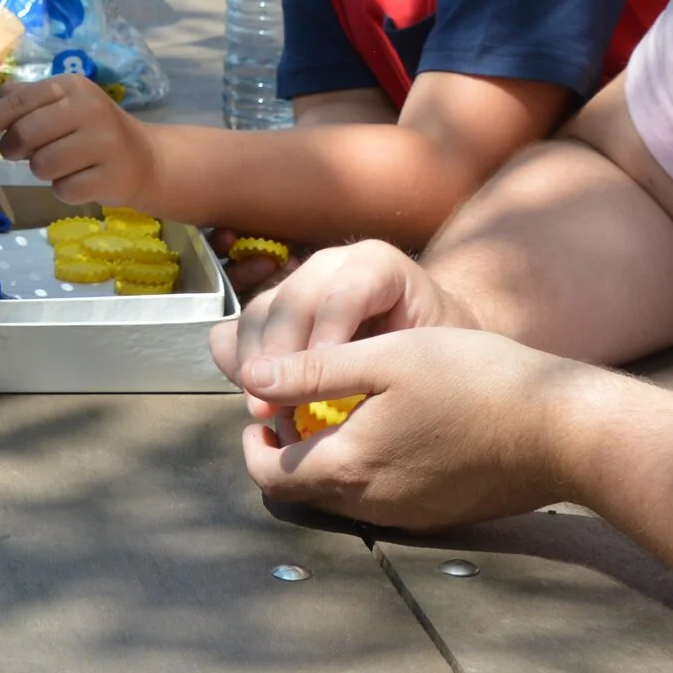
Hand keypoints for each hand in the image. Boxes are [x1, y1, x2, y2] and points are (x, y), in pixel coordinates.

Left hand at [0, 74, 159, 208]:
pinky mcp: (110, 176)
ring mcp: (104, 143)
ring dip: (44, 171)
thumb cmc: (92, 131)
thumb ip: (27, 100)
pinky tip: (83, 179)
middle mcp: (89, 109)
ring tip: (64, 164)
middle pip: (26, 135)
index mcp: (72, 86)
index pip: (20, 102)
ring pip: (42, 166)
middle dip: (17, 150)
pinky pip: (64, 190)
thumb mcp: (63, 105)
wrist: (144, 159)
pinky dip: (66, 190)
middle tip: (25, 154)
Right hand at [209, 240, 471, 419]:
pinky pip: (235, 327)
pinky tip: (249, 392)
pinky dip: (234, 360)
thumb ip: (394, 364)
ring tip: (262, 407)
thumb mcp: (428, 358)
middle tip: (278, 404)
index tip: (323, 383)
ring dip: (252, 362)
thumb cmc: (438, 358)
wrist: (430, 348)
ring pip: (257, 312)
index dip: (329, 334)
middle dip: (280, 354)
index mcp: (377, 265)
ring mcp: (296, 285)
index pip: (345, 292)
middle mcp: (330, 265)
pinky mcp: (272, 312)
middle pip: (291, 299)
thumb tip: (346, 396)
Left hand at [235, 327, 587, 529]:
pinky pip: (382, 500)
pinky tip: (391, 431)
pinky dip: (367, 472)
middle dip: (288, 452)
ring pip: (343, 497)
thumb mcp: (387, 358)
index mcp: (350, 466)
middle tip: (297, 409)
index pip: (271, 475)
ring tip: (343, 413)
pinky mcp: (439, 515)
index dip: (255, 444)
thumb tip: (250, 377)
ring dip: (328, 461)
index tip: (262, 411)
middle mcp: (373, 504)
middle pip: (304, 491)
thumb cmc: (476, 379)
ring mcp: (409, 516)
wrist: (561, 431)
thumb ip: (312, 370)